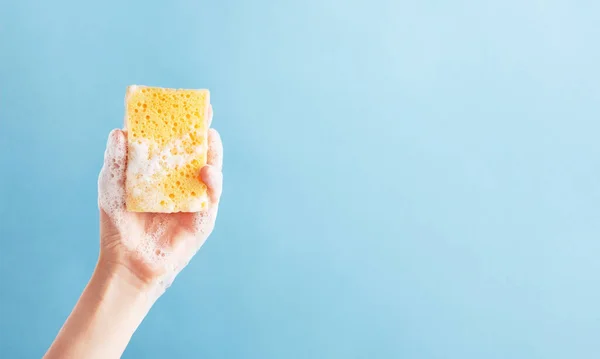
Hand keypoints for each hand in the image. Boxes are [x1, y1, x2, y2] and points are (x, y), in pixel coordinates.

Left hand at [97, 107, 222, 295]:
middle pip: (196, 151)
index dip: (177, 122)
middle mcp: (180, 182)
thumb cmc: (119, 224)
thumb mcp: (112, 187)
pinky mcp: (203, 218)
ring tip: (210, 136)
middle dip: (202, 131)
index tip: (180, 101)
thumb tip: (119, 130)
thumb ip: (117, 160)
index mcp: (160, 172)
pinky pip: (212, 196)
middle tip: (205, 111)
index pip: (172, 142)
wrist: (127, 262)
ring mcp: (194, 199)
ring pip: (210, 169)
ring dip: (213, 152)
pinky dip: (212, 182)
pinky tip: (205, 171)